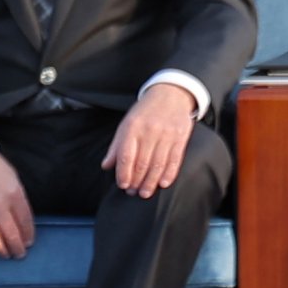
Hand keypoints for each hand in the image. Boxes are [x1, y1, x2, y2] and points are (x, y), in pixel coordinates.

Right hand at [0, 148, 36, 258]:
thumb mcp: (15, 181)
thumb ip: (20, 202)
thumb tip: (24, 223)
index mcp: (14, 195)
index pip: (25, 222)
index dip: (28, 235)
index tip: (29, 242)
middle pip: (11, 235)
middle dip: (17, 248)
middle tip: (20, 254)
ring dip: (2, 251)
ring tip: (6, 255)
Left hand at [105, 82, 202, 199]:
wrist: (171, 94)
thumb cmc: (146, 111)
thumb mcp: (127, 123)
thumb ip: (116, 145)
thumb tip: (106, 166)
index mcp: (133, 127)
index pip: (126, 155)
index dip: (123, 173)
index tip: (123, 185)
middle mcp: (149, 131)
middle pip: (142, 163)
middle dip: (136, 181)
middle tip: (133, 192)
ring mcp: (166, 134)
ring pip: (158, 164)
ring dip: (151, 182)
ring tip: (145, 193)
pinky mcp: (180, 137)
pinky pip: (174, 160)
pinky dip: (169, 174)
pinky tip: (163, 184)